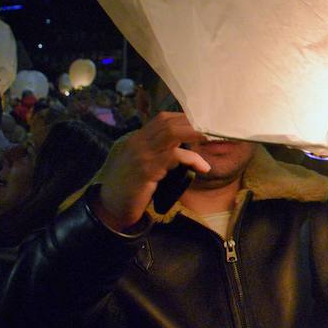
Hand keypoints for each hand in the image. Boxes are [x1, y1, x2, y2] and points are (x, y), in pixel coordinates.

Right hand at [93, 113, 210, 231]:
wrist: (110, 208)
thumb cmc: (131, 189)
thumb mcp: (144, 166)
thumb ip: (159, 154)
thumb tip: (185, 149)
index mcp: (137, 139)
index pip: (163, 119)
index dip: (186, 119)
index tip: (206, 125)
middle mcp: (137, 142)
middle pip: (169, 122)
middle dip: (195, 124)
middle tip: (216, 130)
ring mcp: (140, 154)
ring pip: (171, 133)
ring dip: (195, 134)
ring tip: (213, 139)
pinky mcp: (145, 170)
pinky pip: (173, 156)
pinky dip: (192, 159)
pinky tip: (203, 168)